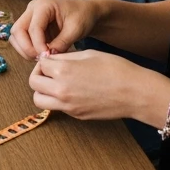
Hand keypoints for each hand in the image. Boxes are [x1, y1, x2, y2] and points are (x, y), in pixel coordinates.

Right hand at [11, 0, 103, 59]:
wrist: (87, 12)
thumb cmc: (83, 17)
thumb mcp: (76, 29)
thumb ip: (61, 43)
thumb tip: (48, 56)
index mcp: (44, 5)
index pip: (33, 28)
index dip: (38, 45)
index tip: (47, 57)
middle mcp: (32, 9)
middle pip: (18, 30)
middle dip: (26, 48)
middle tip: (41, 59)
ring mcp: (30, 16)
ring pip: (16, 35)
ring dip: (24, 49)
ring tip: (40, 58)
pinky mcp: (30, 25)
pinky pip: (21, 39)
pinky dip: (27, 48)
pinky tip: (41, 54)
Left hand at [28, 50, 147, 121]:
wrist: (135, 92)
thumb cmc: (116, 69)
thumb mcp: (88, 54)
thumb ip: (65, 57)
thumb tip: (51, 58)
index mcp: (63, 71)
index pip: (40, 64)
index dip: (45, 59)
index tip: (53, 59)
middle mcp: (61, 90)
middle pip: (33, 83)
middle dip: (39, 74)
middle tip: (50, 71)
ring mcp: (68, 106)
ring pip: (39, 100)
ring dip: (42, 90)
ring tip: (56, 83)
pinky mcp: (76, 115)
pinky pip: (56, 108)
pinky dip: (57, 100)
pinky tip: (71, 91)